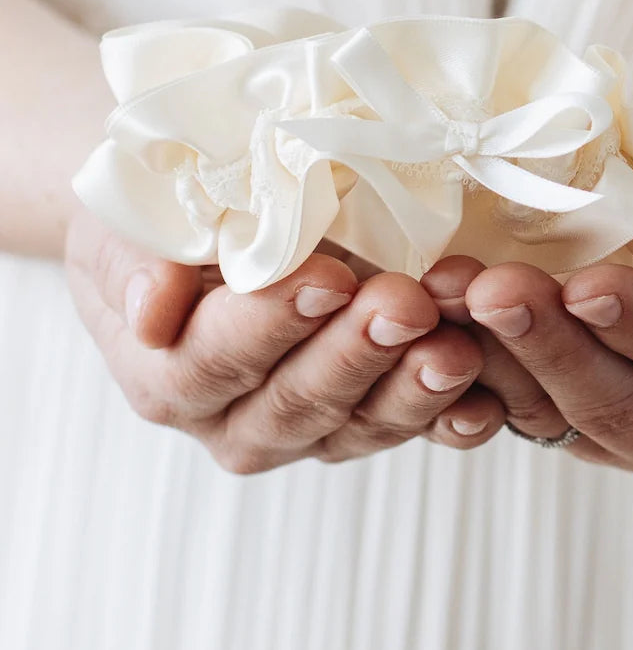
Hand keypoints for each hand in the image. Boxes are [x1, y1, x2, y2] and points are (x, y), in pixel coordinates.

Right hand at [64, 208, 507, 473]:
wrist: (207, 224)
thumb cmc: (164, 220)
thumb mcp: (129, 227)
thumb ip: (134, 266)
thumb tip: (150, 309)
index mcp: (168, 375)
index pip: (213, 362)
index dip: (270, 325)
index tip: (326, 278)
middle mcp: (236, 418)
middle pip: (297, 402)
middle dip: (356, 354)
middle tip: (405, 308)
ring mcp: (309, 424)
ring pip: (361, 424)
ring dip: (413, 389)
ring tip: (455, 351)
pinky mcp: (369, 413)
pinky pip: (414, 429)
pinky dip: (453, 418)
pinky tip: (486, 402)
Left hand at [455, 182, 632, 482]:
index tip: (584, 283)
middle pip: (614, 401)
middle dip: (546, 345)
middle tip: (487, 289)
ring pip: (555, 413)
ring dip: (494, 358)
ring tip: (443, 296)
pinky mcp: (582, 415)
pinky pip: (525, 407)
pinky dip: (479, 370)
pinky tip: (437, 322)